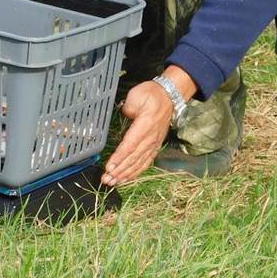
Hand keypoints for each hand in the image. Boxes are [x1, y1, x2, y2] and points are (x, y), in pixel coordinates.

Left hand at [102, 66, 197, 186]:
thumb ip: (128, 107)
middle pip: (133, 158)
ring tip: (113, 182)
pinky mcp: (155, 146)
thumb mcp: (137, 95)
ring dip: (125, 174)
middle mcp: (151, 138)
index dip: (119, 157)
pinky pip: (145, 163)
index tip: (109, 167)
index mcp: (145, 125)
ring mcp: (154, 144)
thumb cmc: (152, 94)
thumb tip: (124, 116)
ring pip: (139, 163)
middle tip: (106, 180)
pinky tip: (126, 178)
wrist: (170, 96)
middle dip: (119, 171)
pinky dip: (136, 172)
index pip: (130, 145)